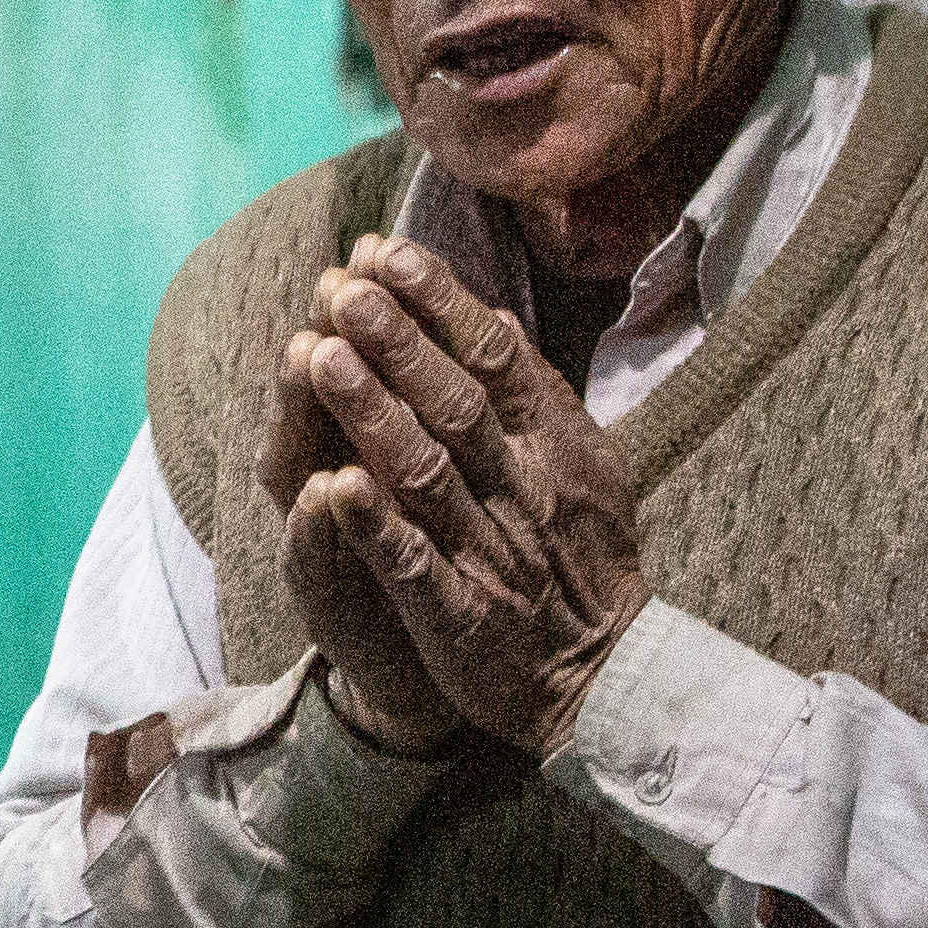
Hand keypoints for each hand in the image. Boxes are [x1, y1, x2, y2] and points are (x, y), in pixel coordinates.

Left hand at [279, 235, 644, 761]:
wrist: (607, 675)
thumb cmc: (579, 556)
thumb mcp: (581, 465)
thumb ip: (534, 393)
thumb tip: (494, 313)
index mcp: (555, 446)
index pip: (495, 359)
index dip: (440, 304)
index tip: (384, 252)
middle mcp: (526, 489)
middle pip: (456, 404)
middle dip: (398, 343)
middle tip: (341, 288)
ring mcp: (493, 551)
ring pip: (428, 474)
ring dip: (373, 415)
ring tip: (320, 358)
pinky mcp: (463, 614)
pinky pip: (416, 564)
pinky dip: (377, 525)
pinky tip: (334, 488)